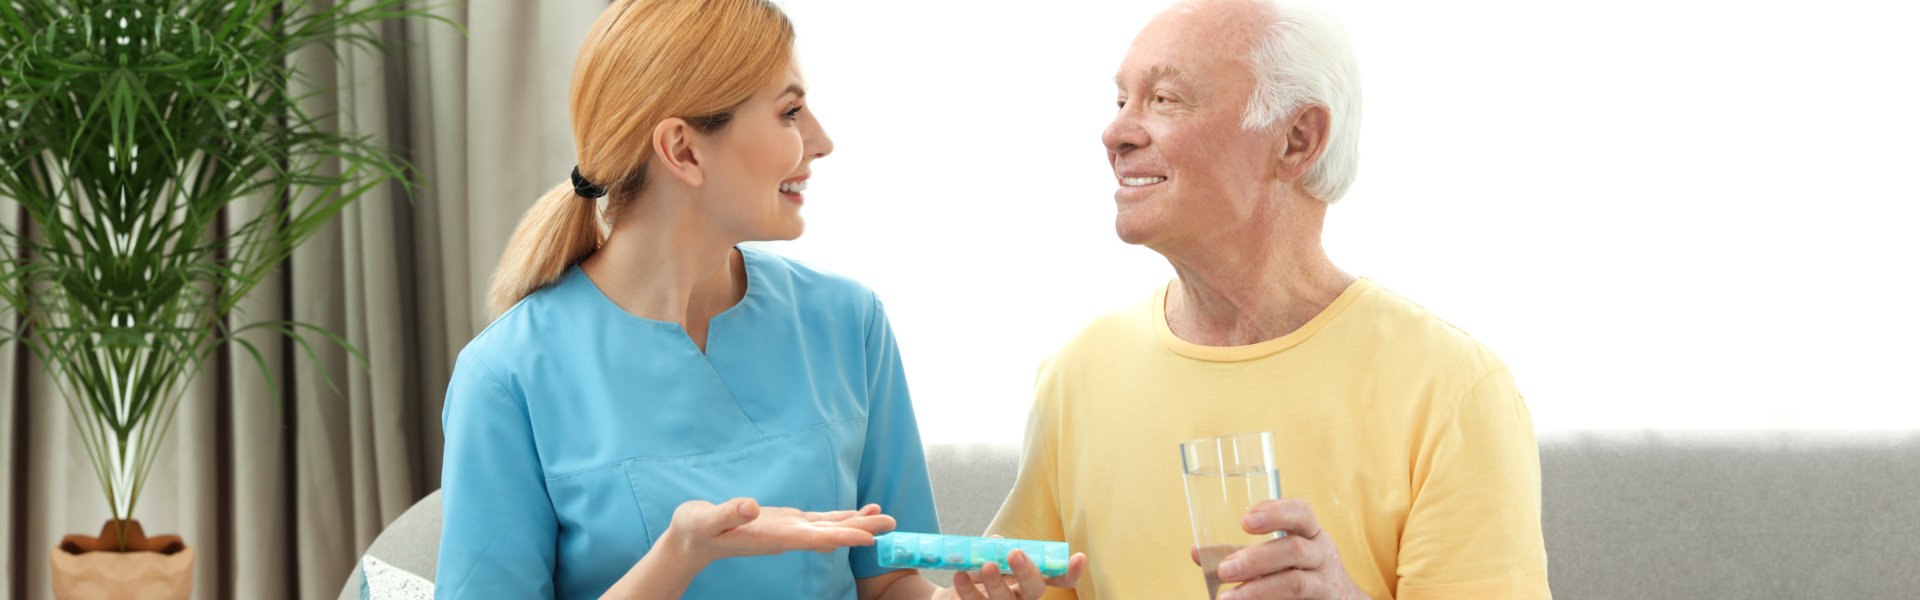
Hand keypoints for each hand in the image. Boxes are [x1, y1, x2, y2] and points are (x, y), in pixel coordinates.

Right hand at [665, 498, 896, 563]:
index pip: (811, 539)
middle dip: (861, 531)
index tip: (867, 539)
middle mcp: (786, 537)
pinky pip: (821, 522)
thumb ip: (727, 513)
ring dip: (859, 524)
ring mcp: (789, 531)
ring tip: (887, 518)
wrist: (691, 540)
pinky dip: (843, 517)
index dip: (840, 537)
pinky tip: (861, 514)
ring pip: (830, 528)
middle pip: (829, 535)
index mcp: (771, 537)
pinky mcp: (788, 523)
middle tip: (893, 525)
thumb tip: (749, 506)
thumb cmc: (696, 530)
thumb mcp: (705, 519)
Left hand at [938, 536, 1087, 599]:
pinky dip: (967, 589)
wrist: (952, 588)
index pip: (1057, 578)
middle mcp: (1021, 597)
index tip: (1079, 557)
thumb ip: (994, 548)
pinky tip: (959, 574)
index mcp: (1030, 580)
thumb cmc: (978, 569)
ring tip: (985, 565)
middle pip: (1034, 591)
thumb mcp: (988, 554)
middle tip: (1015, 553)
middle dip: (1027, 573)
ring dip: (996, 583)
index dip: (1070, 572)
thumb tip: (998, 541)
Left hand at [1199, 499, 1362, 599]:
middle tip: (1224, 569)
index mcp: (1311, 533)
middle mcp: (1323, 554)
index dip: (1276, 513)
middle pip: (1294, 550)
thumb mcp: (1277, 556)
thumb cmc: (1299, 570)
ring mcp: (1326, 583)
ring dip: (1258, 589)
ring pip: (1295, 583)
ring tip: (1227, 598)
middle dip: (1256, 559)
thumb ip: (1240, 552)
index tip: (1245, 520)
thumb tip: (1198, 552)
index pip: (1302, 512)